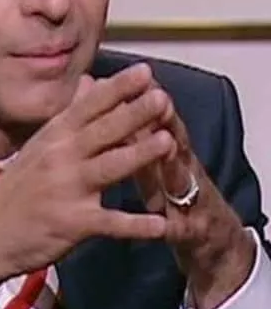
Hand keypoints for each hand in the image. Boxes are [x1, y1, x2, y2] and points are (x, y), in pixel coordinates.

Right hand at [0, 63, 174, 308]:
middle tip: (162, 97)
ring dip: (139, 155)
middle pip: (103, 130)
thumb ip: (71, 115)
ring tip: (168, 142)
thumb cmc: (18, 186)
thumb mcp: (40, 144)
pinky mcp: (72, 224)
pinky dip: (134, 225)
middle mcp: (61, 156)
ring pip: (109, 167)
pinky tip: (160, 225)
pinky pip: (109, 223)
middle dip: (134, 113)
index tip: (143, 72)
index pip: (90, 106)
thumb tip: (92, 82)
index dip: (118, 88)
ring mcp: (67, 189)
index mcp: (55, 135)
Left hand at [136, 91, 254, 308]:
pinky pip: (182, 229)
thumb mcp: (148, 152)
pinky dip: (174, 227)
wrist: (204, 234)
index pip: (154, 116)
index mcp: (166, 145)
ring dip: (174, 161)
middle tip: (159, 98)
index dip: (145, 95)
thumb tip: (103, 92)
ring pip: (182, 176)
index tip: (133, 74)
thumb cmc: (168, 185)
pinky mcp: (190, 229)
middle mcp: (180, 164)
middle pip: (174, 138)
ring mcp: (188, 195)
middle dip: (166, 119)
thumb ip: (128, 125)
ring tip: (167, 145)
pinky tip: (165, 226)